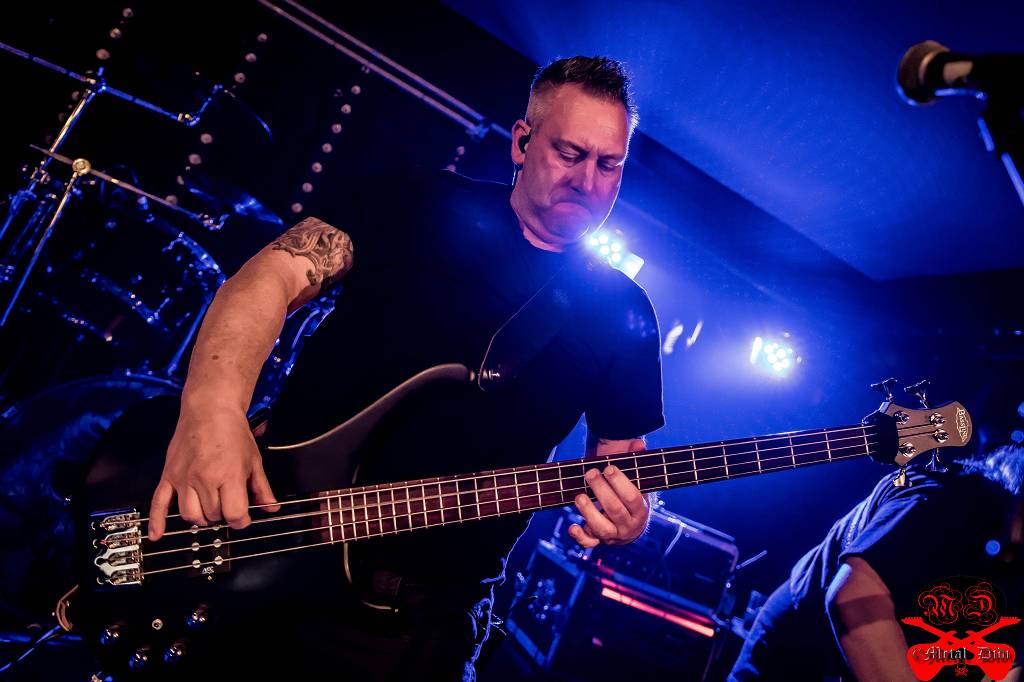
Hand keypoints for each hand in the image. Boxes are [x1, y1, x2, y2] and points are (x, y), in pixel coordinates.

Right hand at [148, 402, 279, 540]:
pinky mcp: (168, 475)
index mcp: (228, 475)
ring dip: (201, 517)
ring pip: (190, 515)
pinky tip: (157, 535)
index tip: (243, 517)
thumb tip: (271, 507)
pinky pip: (158, 503)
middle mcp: (204, 479)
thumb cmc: (232, 432)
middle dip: (223, 514)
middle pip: (213, 516)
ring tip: (209, 506)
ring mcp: (184, 478)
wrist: (209, 409)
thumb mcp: (254, 460)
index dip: (241, 520)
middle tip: (227, 502)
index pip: (234, 515)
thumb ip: (262, 487)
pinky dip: (157, 522)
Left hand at [568, 464, 649, 547]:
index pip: (633, 498)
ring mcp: (613, 535)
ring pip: (602, 528)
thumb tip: (638, 444)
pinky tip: (572, 526)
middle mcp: (628, 526)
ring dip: (589, 512)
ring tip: (579, 496)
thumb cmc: (630, 496)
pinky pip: (589, 543)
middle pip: (615, 510)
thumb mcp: (636, 480)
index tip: (608, 468)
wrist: (629, 525)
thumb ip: (635, 461)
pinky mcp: (598, 541)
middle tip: (590, 473)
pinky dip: (580, 536)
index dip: (621, 483)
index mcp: (641, 510)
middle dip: (601, 490)